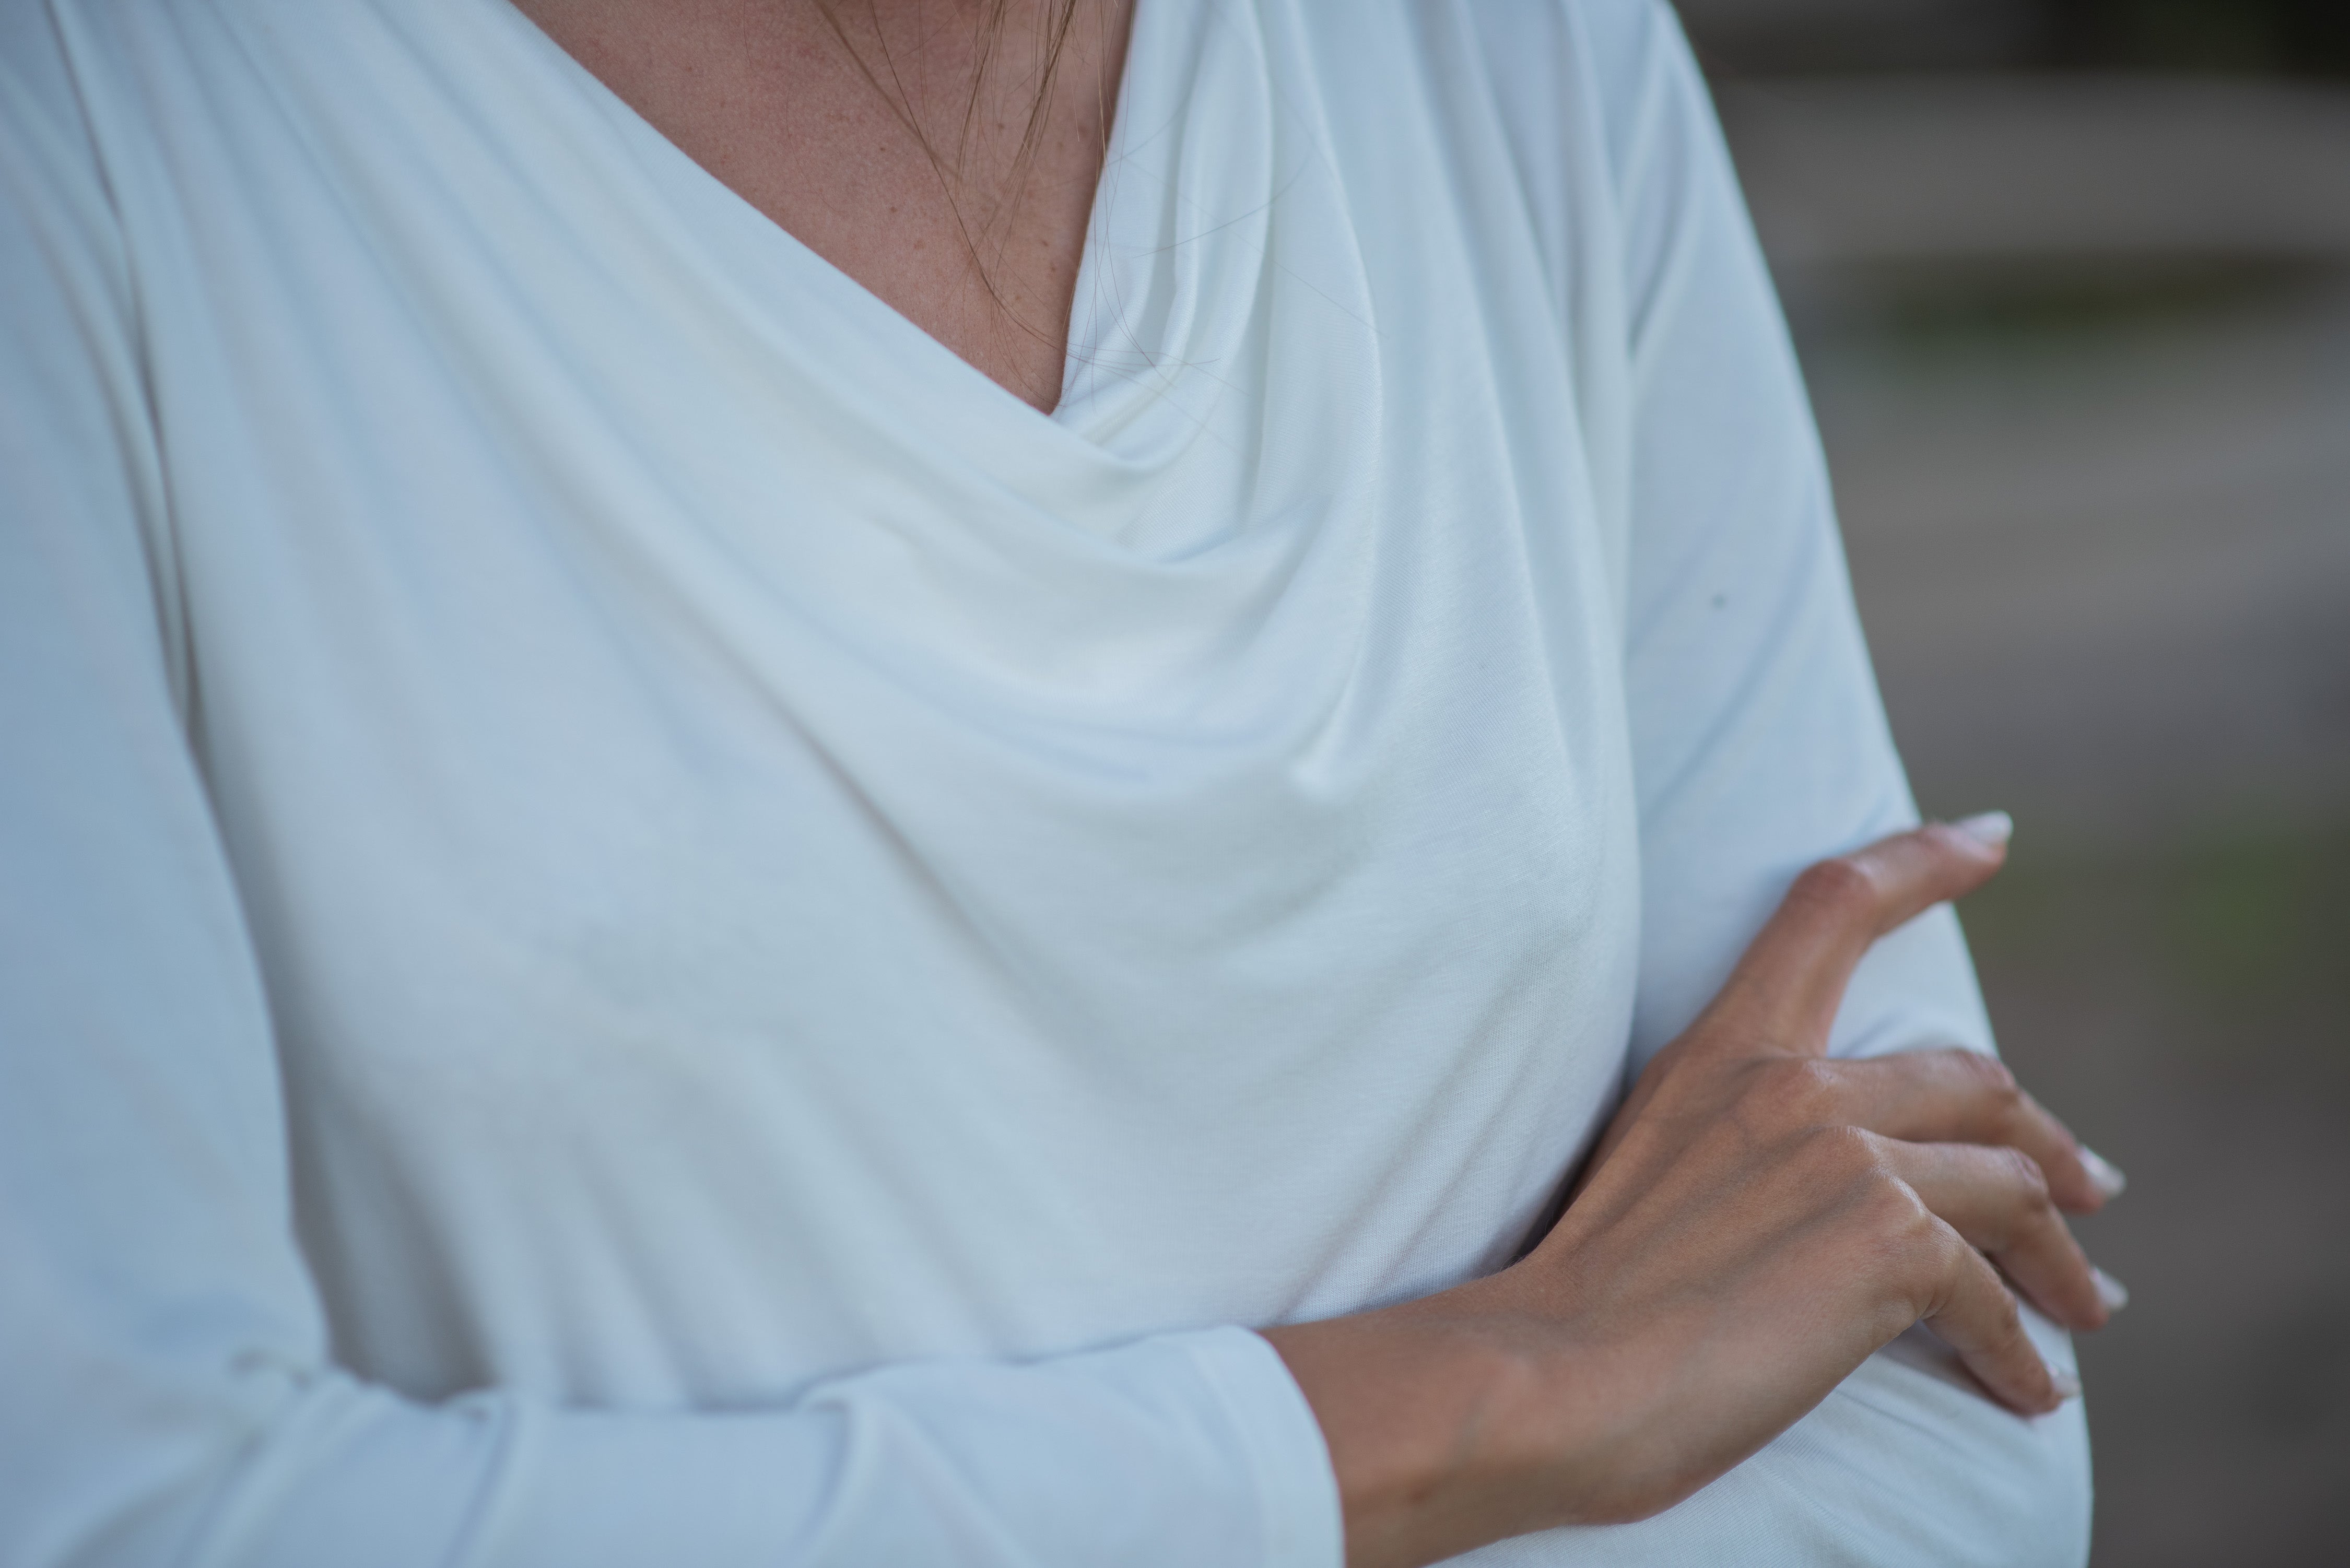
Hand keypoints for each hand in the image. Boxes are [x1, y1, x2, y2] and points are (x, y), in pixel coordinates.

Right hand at [1262, 820, 2124, 1567]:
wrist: (1553, 1378)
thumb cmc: (1579, 1305)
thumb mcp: (1655, 1177)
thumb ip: (1738, 1155)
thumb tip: (1825, 1201)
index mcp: (1719, 1053)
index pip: (1828, 909)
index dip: (1919, 862)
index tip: (1988, 839)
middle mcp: (1790, 1083)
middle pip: (1971, 1075)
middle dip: (2043, 1138)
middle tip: (2086, 1187)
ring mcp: (1846, 1152)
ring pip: (2011, 1183)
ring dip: (2057, 1252)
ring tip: (2083, 1304)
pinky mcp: (1890, 1237)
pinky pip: (1995, 1294)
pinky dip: (2023, 1349)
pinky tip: (2029, 1391)